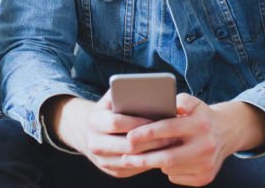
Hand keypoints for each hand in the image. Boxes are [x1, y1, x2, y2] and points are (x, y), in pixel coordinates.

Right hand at [51, 92, 176, 178]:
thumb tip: (149, 93)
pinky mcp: (115, 171)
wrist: (92, 132)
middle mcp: (95, 143)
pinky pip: (136, 168)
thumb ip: (124, 93)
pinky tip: (163, 151)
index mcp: (94, 121)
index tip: (156, 119)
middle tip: (172, 134)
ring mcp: (104, 161)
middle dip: (152, 140)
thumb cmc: (109, 110)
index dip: (138, 122)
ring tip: (171, 143)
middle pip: (128, 145)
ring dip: (154, 152)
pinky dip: (150, 160)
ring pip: (134, 159)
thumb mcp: (112, 98)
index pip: (116, 123)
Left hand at [123, 96, 264, 185]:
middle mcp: (206, 145)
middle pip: (168, 157)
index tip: (129, 137)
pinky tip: (164, 162)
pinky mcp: (205, 178)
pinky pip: (177, 177)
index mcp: (200, 124)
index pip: (168, 129)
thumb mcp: (192, 102)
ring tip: (141, 157)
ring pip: (171, 168)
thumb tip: (159, 103)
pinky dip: (167, 170)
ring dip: (155, 163)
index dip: (147, 133)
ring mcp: (207, 164)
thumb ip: (178, 100)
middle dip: (144, 158)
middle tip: (125, 157)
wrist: (226, 133)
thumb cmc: (201, 116)